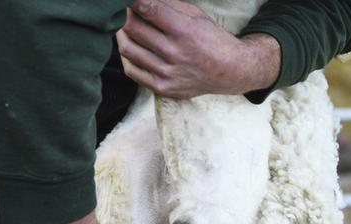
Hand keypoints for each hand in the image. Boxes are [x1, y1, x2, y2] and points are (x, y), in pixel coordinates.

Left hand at [116, 0, 279, 97]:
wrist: (228, 71)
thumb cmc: (211, 39)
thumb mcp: (195, 14)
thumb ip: (167, 5)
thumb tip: (141, 0)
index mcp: (183, 30)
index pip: (147, 8)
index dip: (132, 0)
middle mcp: (174, 52)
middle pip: (132, 27)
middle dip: (125, 15)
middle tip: (126, 11)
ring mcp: (167, 72)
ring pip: (128, 48)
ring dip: (122, 34)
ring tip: (126, 27)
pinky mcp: (163, 87)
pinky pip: (131, 70)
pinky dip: (126, 56)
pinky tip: (131, 47)